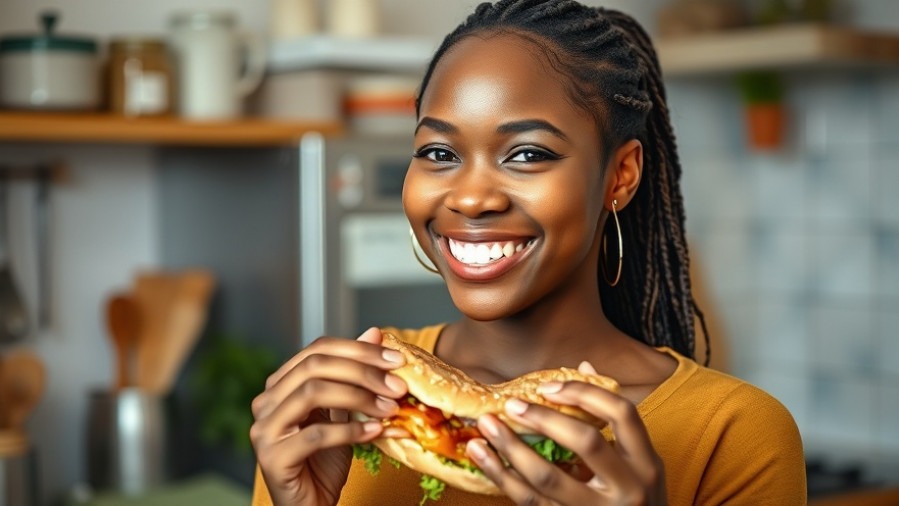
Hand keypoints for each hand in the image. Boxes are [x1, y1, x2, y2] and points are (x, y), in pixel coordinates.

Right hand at [250, 327, 407, 505]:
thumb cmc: (323, 460)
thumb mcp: (344, 411)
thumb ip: (354, 374)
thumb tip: (374, 332)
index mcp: (280, 384)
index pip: (318, 349)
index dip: (359, 349)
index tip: (396, 359)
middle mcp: (266, 401)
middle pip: (316, 367)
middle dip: (363, 371)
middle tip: (398, 385)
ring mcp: (264, 429)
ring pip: (313, 393)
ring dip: (359, 397)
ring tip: (391, 409)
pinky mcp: (273, 458)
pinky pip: (316, 435)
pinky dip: (351, 431)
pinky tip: (376, 432)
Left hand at [464, 362, 665, 505]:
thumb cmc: (637, 500)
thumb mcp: (638, 463)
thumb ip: (613, 419)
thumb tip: (582, 368)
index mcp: (647, 463)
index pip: (622, 413)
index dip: (584, 393)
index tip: (549, 386)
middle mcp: (628, 488)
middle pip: (585, 442)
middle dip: (544, 418)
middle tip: (511, 404)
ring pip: (549, 478)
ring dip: (511, 449)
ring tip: (484, 429)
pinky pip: (533, 503)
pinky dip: (504, 479)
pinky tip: (486, 460)